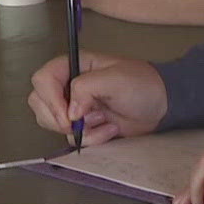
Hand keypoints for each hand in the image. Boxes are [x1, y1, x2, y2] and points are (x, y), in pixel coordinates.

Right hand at [27, 53, 166, 144]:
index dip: (50, 98)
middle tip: (81, 122)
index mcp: (74, 66)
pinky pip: (72, 137)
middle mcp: (70, 85)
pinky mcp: (85, 125)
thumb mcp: (115, 79)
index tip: (68, 115)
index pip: (42, 79)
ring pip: (51, 122)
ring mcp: (75, 107)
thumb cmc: (143, 84)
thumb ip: (86, 87)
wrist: (163, 106)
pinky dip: (91, 138)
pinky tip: (110, 129)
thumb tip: (70, 111)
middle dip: (58, 118)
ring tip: (102, 120)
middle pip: (39, 103)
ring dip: (77, 128)